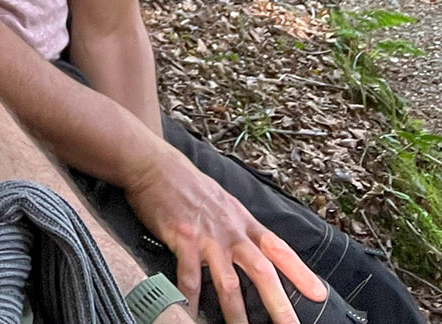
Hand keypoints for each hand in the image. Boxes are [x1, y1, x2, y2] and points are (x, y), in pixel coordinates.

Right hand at [123, 143, 327, 323]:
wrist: (154, 164)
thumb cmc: (186, 183)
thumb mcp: (222, 201)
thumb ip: (237, 227)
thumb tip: (252, 250)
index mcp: (242, 221)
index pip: (279, 249)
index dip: (300, 273)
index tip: (319, 295)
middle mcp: (230, 230)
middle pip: (261, 271)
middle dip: (278, 304)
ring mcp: (207, 236)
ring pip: (228, 283)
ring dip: (236, 315)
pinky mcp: (183, 239)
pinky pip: (189, 278)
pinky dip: (190, 300)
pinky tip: (190, 316)